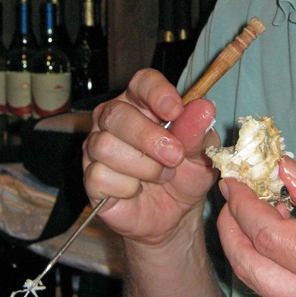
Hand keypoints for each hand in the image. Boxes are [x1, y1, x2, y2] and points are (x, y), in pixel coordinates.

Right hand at [82, 68, 218, 247]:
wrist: (176, 215)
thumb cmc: (186, 175)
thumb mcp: (200, 155)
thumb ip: (198, 132)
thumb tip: (204, 108)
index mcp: (143, 104)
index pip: (142, 82)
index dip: (157, 93)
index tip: (175, 110)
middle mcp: (115, 120)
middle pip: (116, 114)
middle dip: (149, 137)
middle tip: (175, 156)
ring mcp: (98, 148)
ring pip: (105, 145)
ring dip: (143, 166)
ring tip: (162, 175)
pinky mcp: (91, 177)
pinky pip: (100, 175)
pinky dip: (126, 187)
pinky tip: (138, 190)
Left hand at [217, 157, 295, 296]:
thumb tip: (284, 173)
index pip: (270, 236)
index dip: (244, 204)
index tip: (235, 178)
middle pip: (250, 266)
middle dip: (230, 225)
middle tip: (231, 191)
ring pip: (258, 284)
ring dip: (241, 244)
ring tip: (247, 208)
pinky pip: (278, 294)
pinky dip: (264, 262)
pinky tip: (274, 233)